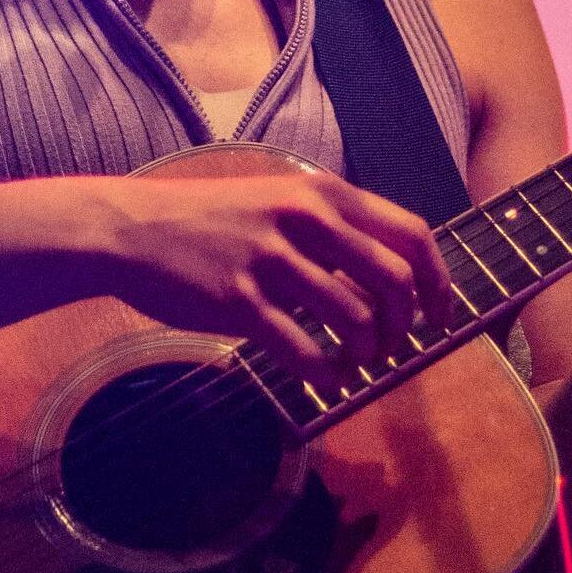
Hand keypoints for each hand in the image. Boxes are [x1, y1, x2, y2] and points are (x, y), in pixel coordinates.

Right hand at [97, 171, 453, 388]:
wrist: (133, 229)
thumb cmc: (210, 219)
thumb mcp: (278, 198)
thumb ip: (331, 224)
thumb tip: (389, 272)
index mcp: (322, 193)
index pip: (412, 234)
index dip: (438, 282)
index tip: (437, 316)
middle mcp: (304, 220)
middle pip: (394, 283)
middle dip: (404, 328)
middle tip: (391, 349)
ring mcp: (271, 261)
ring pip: (355, 321)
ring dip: (365, 356)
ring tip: (351, 364)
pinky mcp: (240, 302)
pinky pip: (305, 352)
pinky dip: (324, 376)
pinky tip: (320, 379)